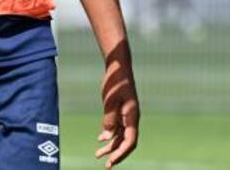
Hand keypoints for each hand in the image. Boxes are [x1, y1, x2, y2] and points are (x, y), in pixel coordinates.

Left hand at [95, 49, 139, 166]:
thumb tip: (108, 137)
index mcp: (132, 117)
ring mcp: (126, 116)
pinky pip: (116, 129)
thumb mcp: (110, 102)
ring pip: (121, 137)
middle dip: (117, 154)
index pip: (130, 141)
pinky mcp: (120, 112)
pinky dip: (109, 136)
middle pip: (126, 142)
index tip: (110, 161)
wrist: (118, 69)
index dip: (121, 153)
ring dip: (111, 146)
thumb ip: (109, 120)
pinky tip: (100, 140)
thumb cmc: (116, 83)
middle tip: (106, 165)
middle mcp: (131, 119)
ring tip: (98, 155)